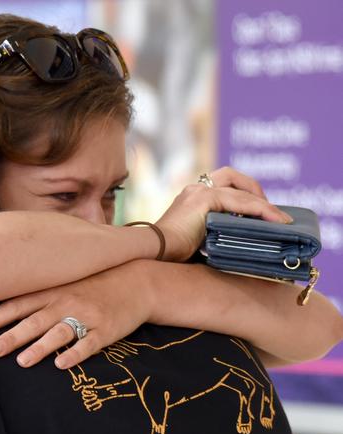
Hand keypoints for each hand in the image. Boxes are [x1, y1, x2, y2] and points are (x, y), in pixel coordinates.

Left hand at [0, 261, 151, 368]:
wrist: (136, 282)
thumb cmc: (93, 284)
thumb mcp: (65, 282)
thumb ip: (39, 293)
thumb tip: (5, 306)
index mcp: (53, 291)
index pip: (19, 303)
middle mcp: (66, 302)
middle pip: (35, 320)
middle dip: (12, 335)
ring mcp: (87, 316)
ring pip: (59, 332)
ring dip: (40, 347)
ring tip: (22, 362)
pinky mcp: (106, 330)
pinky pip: (89, 344)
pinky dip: (75, 354)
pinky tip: (61, 365)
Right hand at [156, 167, 291, 261]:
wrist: (154, 253)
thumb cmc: (169, 256)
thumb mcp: (196, 241)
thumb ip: (213, 235)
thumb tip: (237, 245)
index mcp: (189, 199)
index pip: (221, 186)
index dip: (243, 195)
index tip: (259, 212)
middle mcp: (193, 190)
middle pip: (231, 176)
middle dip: (254, 189)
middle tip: (271, 211)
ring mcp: (198, 192)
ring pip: (240, 190)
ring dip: (264, 203)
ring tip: (280, 220)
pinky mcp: (203, 199)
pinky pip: (241, 201)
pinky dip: (261, 209)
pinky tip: (274, 221)